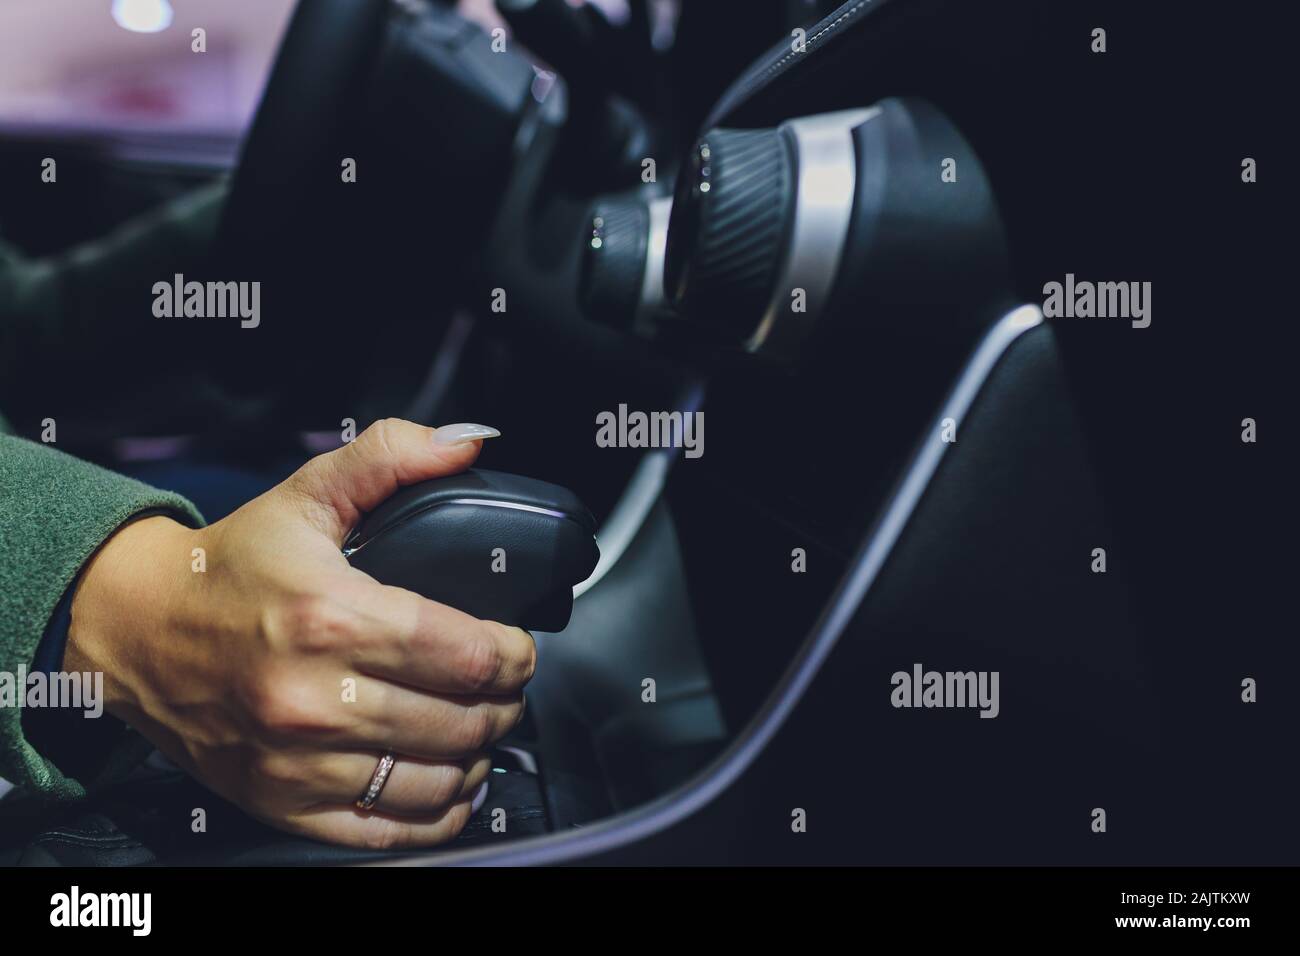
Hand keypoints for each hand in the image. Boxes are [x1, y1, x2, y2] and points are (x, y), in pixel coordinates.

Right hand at [66, 420, 533, 849]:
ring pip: (436, 778)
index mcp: (331, 616)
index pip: (466, 654)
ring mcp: (298, 759)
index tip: (516, 647)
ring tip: (481, 729)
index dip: (513, 654)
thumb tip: (467, 442)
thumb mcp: (308, 494)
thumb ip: (392, 457)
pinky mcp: (283, 801)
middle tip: (504, 686)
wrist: (136, 631)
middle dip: (504, 702)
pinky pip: (387, 828)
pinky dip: (436, 812)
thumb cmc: (229, 568)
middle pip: (461, 720)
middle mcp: (315, 697)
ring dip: (479, 756)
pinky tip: (450, 784)